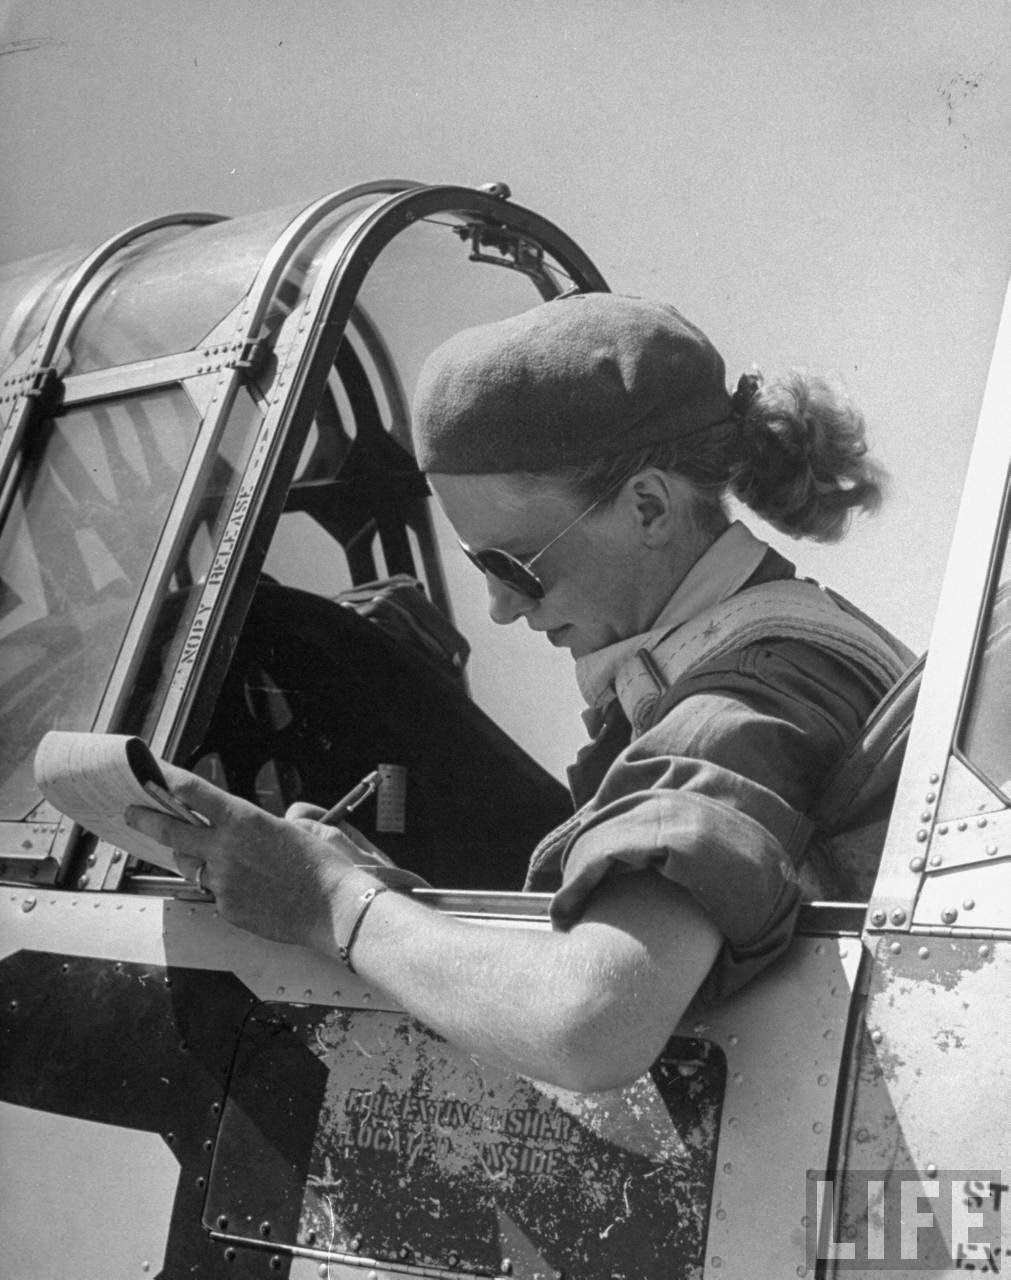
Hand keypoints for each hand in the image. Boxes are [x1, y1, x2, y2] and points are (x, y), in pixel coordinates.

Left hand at [126, 767, 374, 951]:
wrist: (334, 908)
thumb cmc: (323, 867)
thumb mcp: (299, 830)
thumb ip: (271, 824)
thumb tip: (266, 825)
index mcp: (244, 820)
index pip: (194, 793)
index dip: (168, 781)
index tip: (151, 775)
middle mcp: (226, 848)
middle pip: (172, 830)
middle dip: (146, 820)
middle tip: (131, 814)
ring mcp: (223, 881)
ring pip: (191, 865)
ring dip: (191, 856)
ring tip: (202, 854)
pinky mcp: (227, 908)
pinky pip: (215, 893)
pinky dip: (224, 887)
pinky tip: (248, 887)